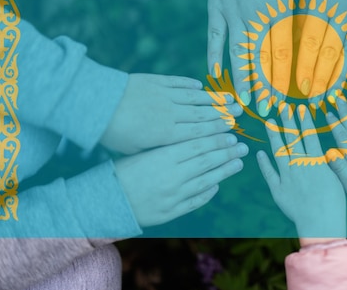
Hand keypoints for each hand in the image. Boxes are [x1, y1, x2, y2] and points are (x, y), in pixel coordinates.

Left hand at [100, 74, 241, 153]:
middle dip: (223, 114)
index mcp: (166, 134)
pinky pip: (178, 83)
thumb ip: (158, 149)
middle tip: (241, 112)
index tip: (233, 130)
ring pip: (195, 98)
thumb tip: (174, 153)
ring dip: (214, 98)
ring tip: (230, 98)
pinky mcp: (155, 81)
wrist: (97, 104)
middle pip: (202, 114)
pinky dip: (190, 84)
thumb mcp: (135, 149)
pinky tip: (201, 86)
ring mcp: (164, 95)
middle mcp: (170, 113)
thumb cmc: (112, 133)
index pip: (198, 132)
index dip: (218, 130)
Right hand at [114, 133, 247, 226]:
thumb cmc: (120, 172)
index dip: (216, 139)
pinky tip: (217, 185)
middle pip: (206, 161)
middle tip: (241, 146)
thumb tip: (194, 139)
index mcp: (162, 157)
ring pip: (206, 181)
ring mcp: (173, 196)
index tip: (230, 133)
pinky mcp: (171, 212)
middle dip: (226, 152)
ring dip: (224, 171)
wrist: (104, 202)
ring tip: (238, 163)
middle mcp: (171, 176)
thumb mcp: (142, 152)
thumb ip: (168, 147)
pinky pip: (196, 201)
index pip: (197, 145)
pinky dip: (208, 192)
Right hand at [207, 0, 295, 115]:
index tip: (290, 101)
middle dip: (267, 88)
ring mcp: (234, 10)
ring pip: (239, 52)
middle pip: (264, 58)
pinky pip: (215, 36)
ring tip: (243, 103)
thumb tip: (291, 51)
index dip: (287, 79)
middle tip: (268, 112)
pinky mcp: (216, 5)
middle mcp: (259, 14)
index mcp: (281, 11)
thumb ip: (288, 20)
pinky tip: (215, 76)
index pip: (285, 53)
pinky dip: (214, 56)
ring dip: (242, 79)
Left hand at [257, 105, 346, 237]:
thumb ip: (330, 163)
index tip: (301, 109)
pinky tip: (259, 153)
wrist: (321, 221)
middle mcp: (300, 164)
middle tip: (283, 107)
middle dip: (288, 121)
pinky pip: (269, 173)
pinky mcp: (278, 189)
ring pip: (279, 151)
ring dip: (274, 135)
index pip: (309, 136)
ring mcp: (287, 176)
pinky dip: (264, 163)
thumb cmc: (335, 202)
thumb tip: (327, 151)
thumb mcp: (338, 179)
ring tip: (269, 122)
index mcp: (316, 161)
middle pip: (293, 139)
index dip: (305, 121)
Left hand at [296, 0, 346, 102]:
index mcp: (323, 3)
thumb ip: (307, 14)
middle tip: (310, 103)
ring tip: (330, 99)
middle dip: (319, 80)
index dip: (303, 68)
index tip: (294, 89)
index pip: (310, 43)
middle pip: (329, 53)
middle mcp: (344, 13)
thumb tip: (295, 42)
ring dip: (339, 79)